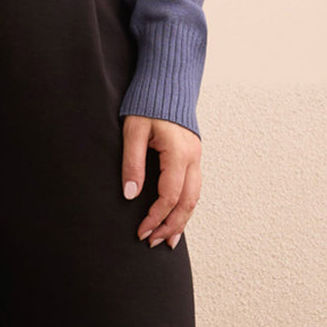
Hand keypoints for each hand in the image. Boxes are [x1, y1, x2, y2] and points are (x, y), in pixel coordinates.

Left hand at [121, 114, 201, 248]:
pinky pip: (193, 189)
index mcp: (179, 153)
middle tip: (153, 243)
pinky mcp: (193, 157)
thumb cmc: (147, 104)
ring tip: (168, 240)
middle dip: (171, 226)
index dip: (156, 218)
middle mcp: (193, 158)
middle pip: (187, 203)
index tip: (141, 231)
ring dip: (181, 221)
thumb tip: (130, 195)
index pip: (169, 196)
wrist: (167, 83)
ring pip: (194, 198)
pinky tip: (176, 219)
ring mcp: (196, 157)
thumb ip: (131, 163)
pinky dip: (185, 207)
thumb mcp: (133, 131)